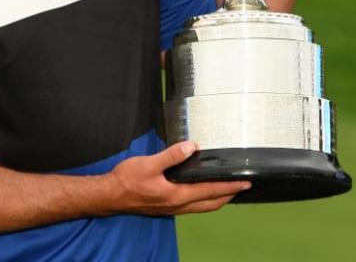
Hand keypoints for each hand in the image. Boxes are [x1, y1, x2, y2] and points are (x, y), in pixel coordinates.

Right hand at [108, 141, 250, 214]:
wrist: (110, 195)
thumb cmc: (127, 180)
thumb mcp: (149, 164)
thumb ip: (171, 156)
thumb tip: (191, 147)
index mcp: (177, 195)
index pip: (210, 191)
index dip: (229, 187)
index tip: (245, 182)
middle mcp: (178, 205)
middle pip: (210, 204)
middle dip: (228, 196)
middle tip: (242, 187)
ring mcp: (172, 208)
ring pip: (202, 207)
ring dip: (216, 199)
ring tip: (227, 189)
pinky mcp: (166, 206)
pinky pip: (192, 205)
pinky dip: (203, 199)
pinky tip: (201, 190)